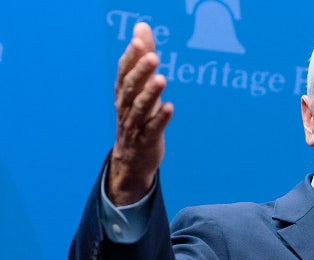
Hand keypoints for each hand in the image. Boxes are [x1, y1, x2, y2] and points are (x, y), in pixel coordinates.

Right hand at [108, 22, 173, 205]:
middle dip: (140, 72)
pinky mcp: (147, 141)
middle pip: (130, 88)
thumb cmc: (137, 116)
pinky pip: (152, 129)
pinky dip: (160, 119)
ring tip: (162, 79)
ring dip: (151, 94)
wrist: (131, 159)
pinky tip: (170, 108)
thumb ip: (142, 57)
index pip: (124, 72)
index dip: (131, 57)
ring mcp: (135, 126)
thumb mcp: (139, 87)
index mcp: (123, 94)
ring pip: (140, 108)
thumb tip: (142, 27)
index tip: (139, 41)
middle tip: (153, 57)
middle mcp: (126, 108)